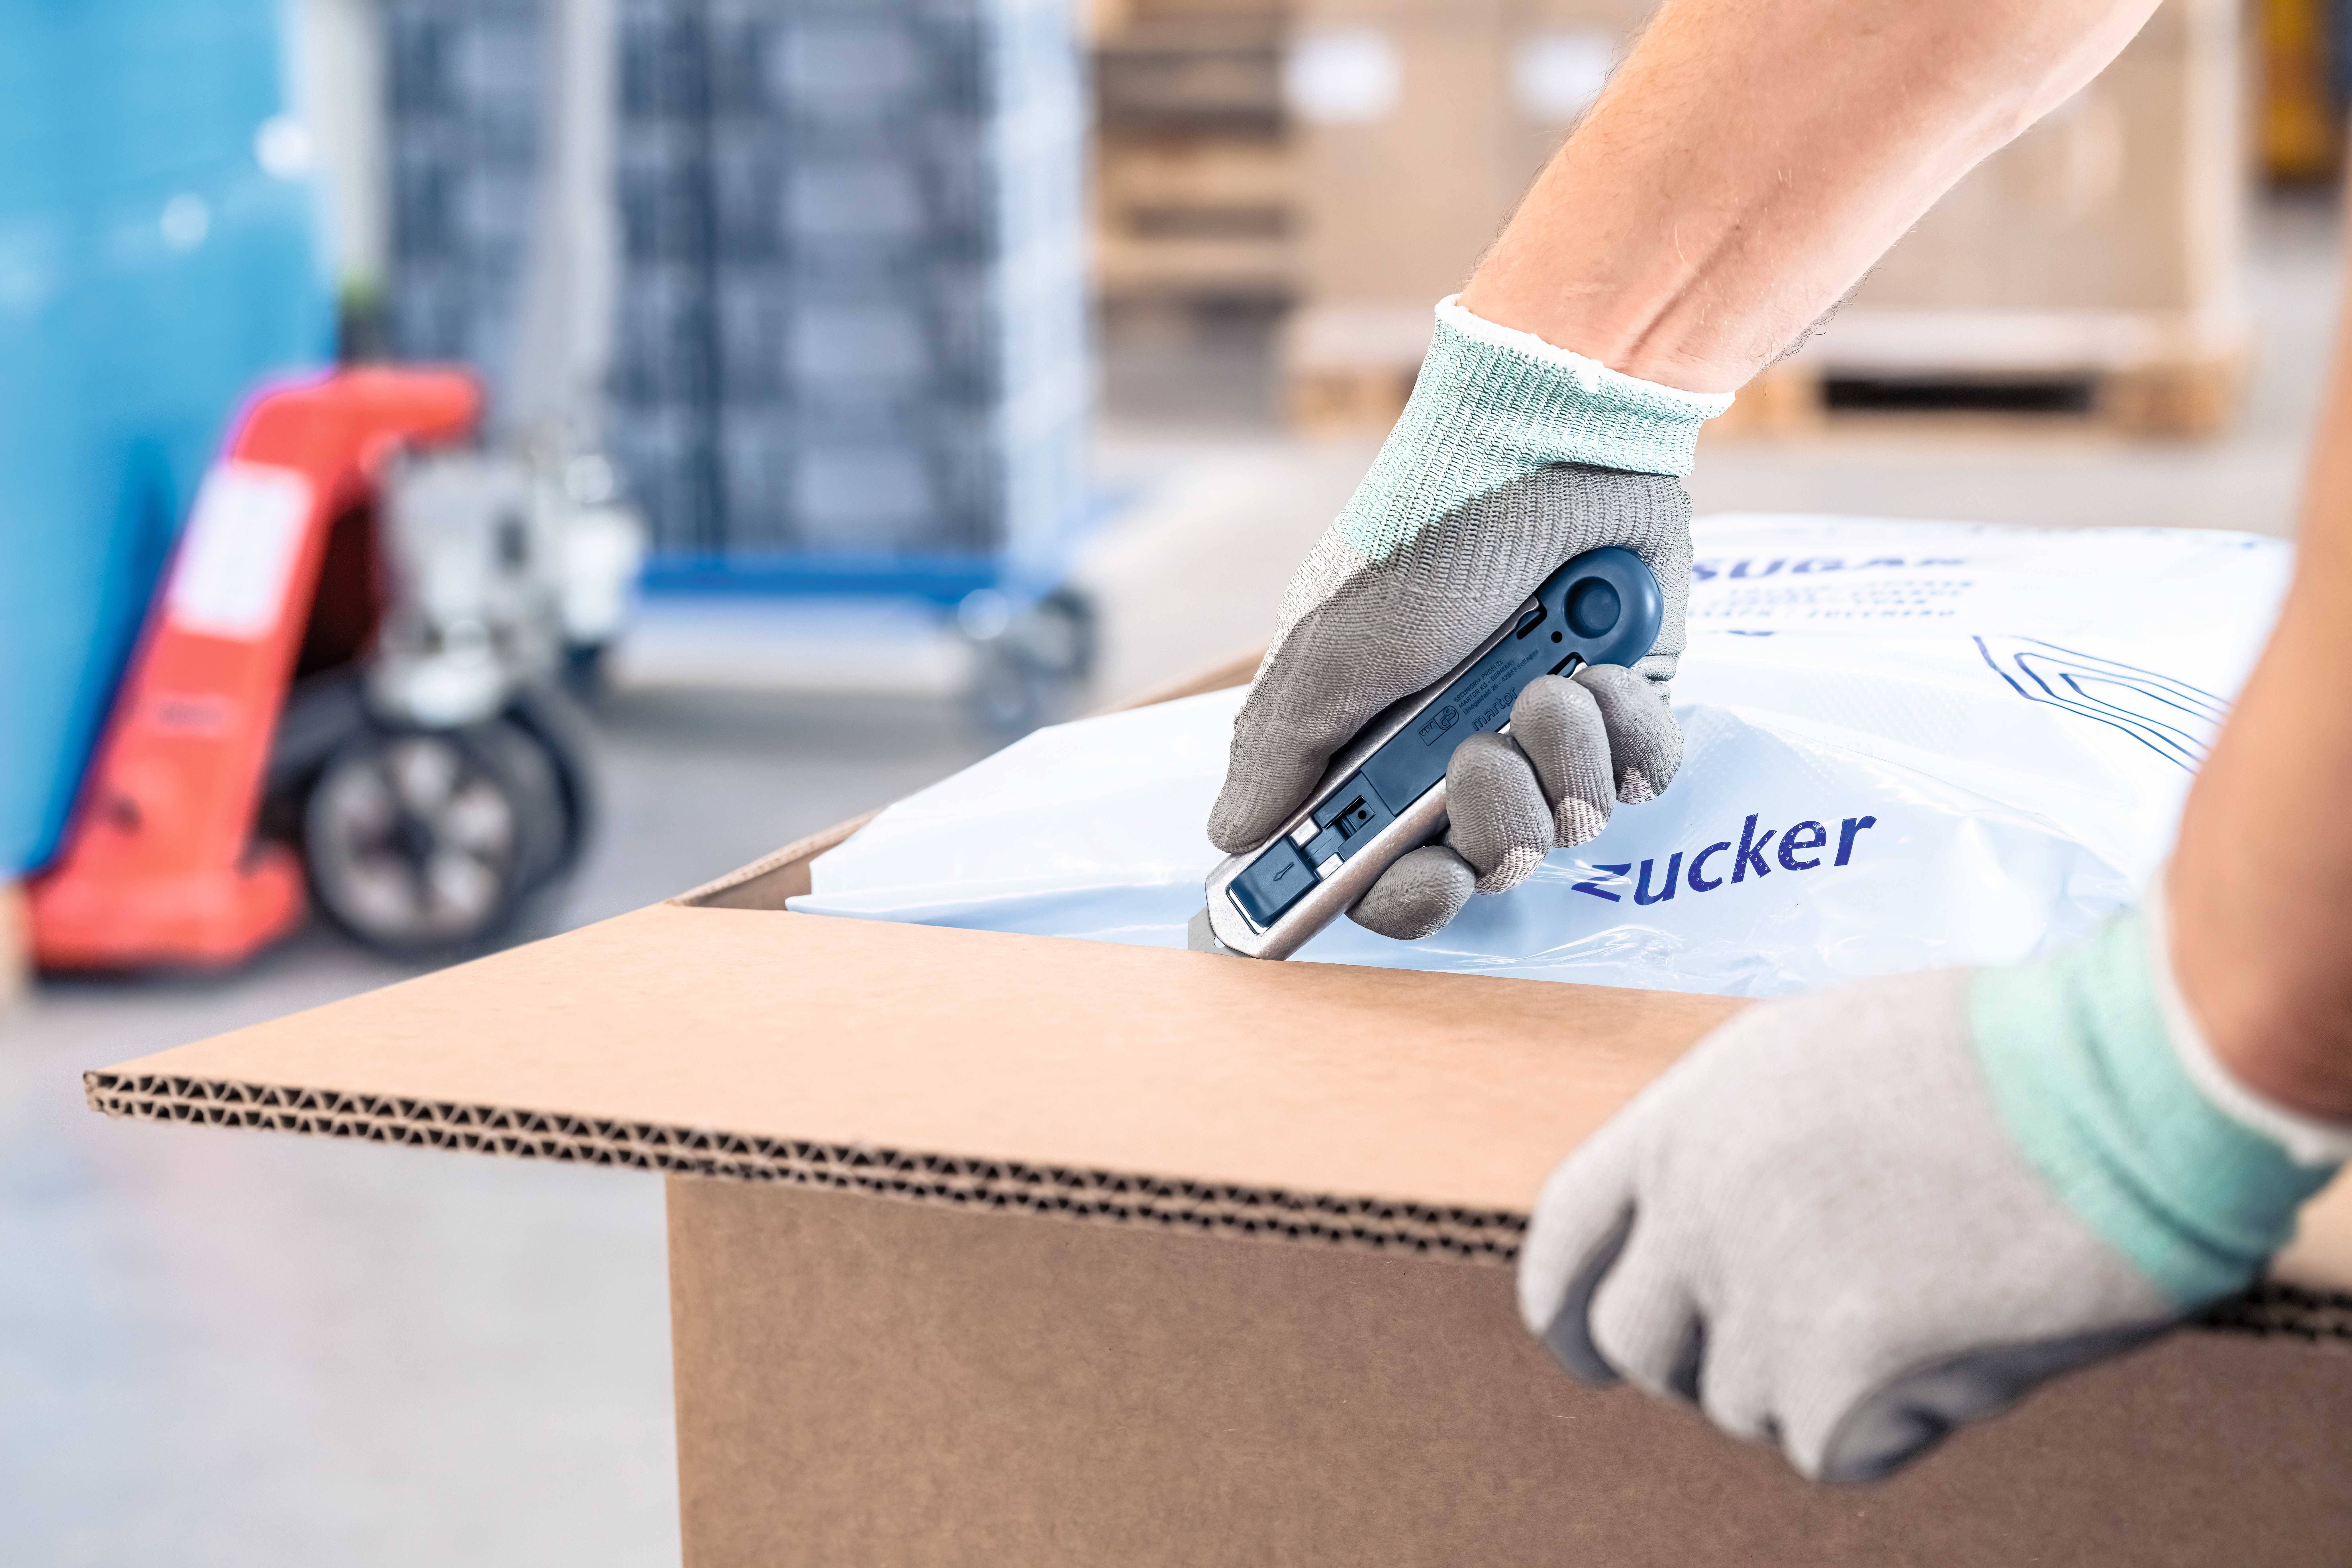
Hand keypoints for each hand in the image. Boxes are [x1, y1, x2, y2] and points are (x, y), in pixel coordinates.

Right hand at [1208, 299, 1723, 939]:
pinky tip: (1602, 670)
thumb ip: (1284, 749)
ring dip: (1558, 754)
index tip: (1415, 878)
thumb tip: (1231, 834)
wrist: (1551, 453)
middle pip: (1479, 868)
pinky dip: (1626, 731)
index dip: (1397, 898)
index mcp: (1379, 754)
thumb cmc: (1428, 542)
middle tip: (1478, 757)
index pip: (1380, 877)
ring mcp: (1545, 742)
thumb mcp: (1335, 647)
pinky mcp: (1624, 718)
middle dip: (1489, 823)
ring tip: (1549, 678)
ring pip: (1567, 826)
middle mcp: (1460, 760)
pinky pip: (1642, 782)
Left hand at [1517, 899, 2343, 1482]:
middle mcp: (1696, 1210)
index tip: (1577, 1346)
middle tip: (1783, 1358)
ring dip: (1817, 1383)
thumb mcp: (1818, 1062)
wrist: (2117, 1090)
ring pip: (1743, 1402)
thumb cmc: (2002, 1064)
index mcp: (1685, 1119)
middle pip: (1636, 1341)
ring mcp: (1756, 1300)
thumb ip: (1740, 1149)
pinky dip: (1892, 1420)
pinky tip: (1962, 1342)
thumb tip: (1707, 1240)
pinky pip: (1831, 1448)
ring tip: (1923, 1298)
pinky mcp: (1831, 1381)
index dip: (1563, 1301)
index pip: (1565, 1234)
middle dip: (1692, 1364)